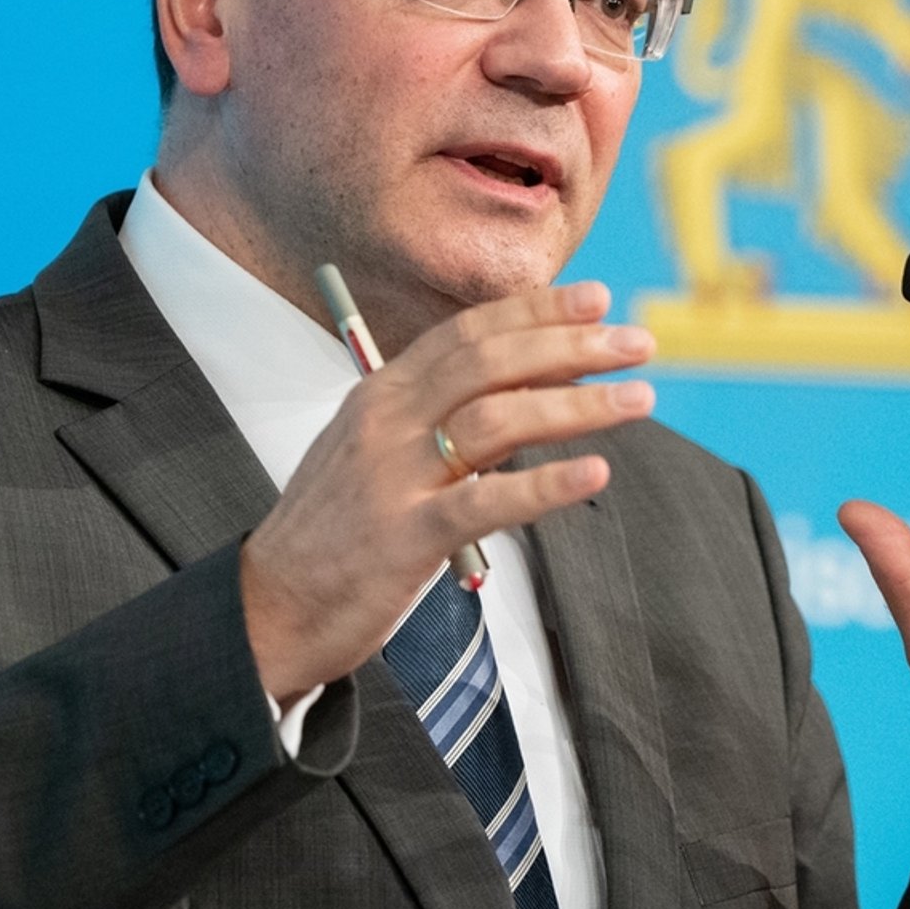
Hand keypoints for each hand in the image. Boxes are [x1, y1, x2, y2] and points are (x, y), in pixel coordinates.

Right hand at [240, 281, 654, 701]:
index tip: (598, 300)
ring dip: (577, 404)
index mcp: (382, 394)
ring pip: (498, 419)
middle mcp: (387, 421)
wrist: (270, 608)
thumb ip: (435, 415)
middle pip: (491, 362)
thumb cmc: (337, 531)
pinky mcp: (406, 537)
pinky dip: (547, 486)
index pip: (468, 333)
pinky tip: (595, 474)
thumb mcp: (376, 451)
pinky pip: (487, 501)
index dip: (537, 311)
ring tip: (639, 399)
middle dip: (572, 344)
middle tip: (638, 342)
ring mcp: (395, 476)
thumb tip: (519, 388)